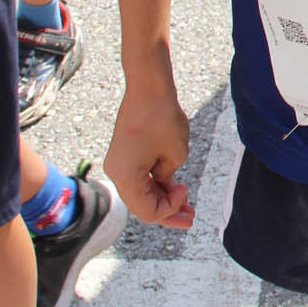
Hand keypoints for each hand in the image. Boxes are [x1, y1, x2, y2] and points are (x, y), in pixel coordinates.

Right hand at [104, 70, 193, 228]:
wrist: (148, 87)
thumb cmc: (162, 117)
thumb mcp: (175, 155)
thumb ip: (169, 178)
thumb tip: (163, 184)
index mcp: (125, 177)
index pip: (147, 211)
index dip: (169, 209)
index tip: (185, 189)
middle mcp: (117, 173)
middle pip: (142, 205)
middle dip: (167, 212)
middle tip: (190, 219)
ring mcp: (118, 165)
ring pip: (141, 193)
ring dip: (163, 199)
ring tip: (187, 207)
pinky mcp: (124, 156)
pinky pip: (140, 179)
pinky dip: (157, 185)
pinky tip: (175, 188)